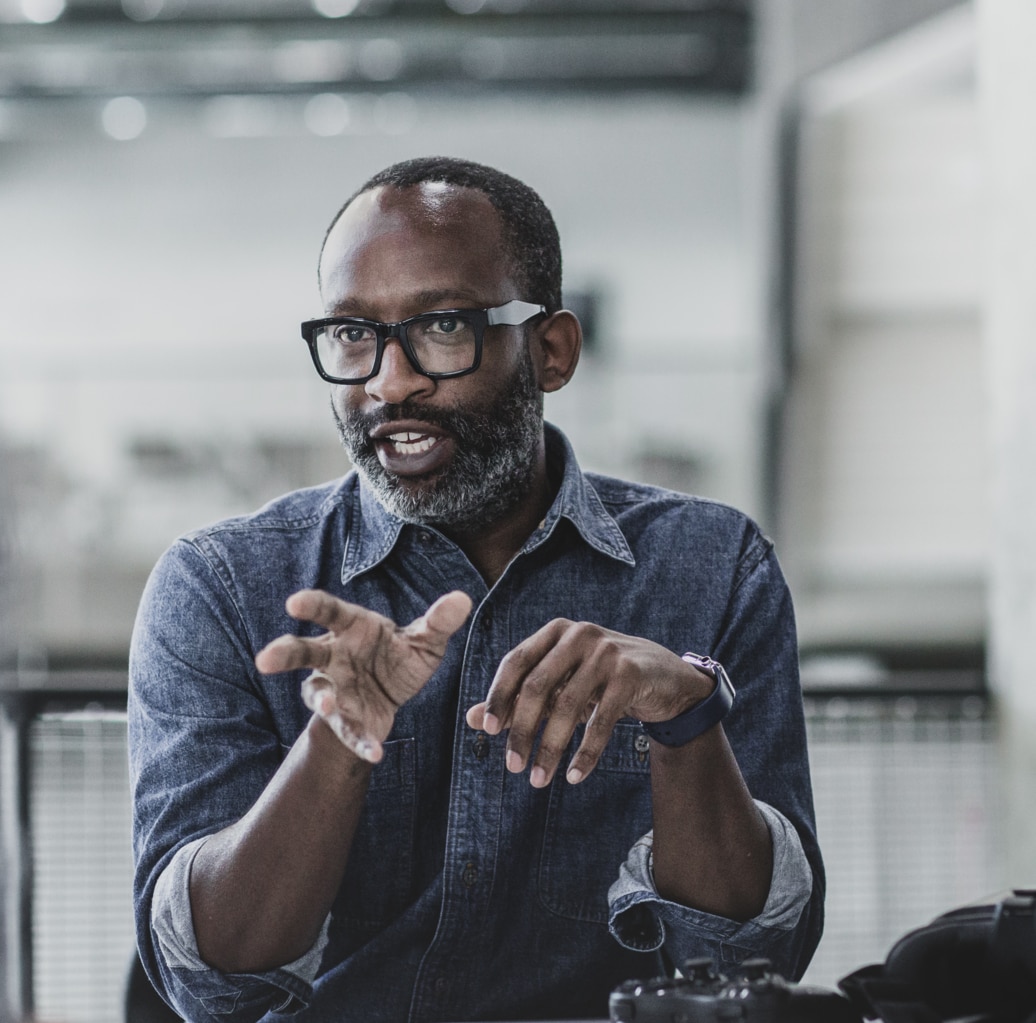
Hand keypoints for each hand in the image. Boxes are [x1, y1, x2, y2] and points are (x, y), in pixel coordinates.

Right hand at [256, 589, 471, 762]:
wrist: (392, 696)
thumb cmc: (399, 657)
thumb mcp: (425, 641)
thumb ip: (440, 622)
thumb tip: (464, 599)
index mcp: (350, 627)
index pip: (328, 611)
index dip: (311, 606)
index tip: (294, 602)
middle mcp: (333, 656)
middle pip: (302, 652)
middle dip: (284, 654)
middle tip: (265, 659)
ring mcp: (333, 689)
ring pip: (316, 694)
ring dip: (319, 702)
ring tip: (323, 708)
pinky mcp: (345, 720)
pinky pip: (349, 731)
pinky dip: (360, 742)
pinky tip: (374, 753)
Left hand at [465, 620, 711, 787]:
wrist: (664, 676)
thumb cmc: (602, 679)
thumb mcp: (562, 682)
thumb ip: (521, 698)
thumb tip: (473, 721)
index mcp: (556, 632)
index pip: (516, 662)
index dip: (499, 695)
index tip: (487, 730)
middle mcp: (579, 636)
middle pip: (538, 685)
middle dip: (522, 729)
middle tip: (512, 766)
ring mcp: (607, 653)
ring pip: (568, 706)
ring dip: (550, 748)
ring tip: (538, 779)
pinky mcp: (631, 675)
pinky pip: (601, 720)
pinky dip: (586, 752)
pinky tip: (575, 775)